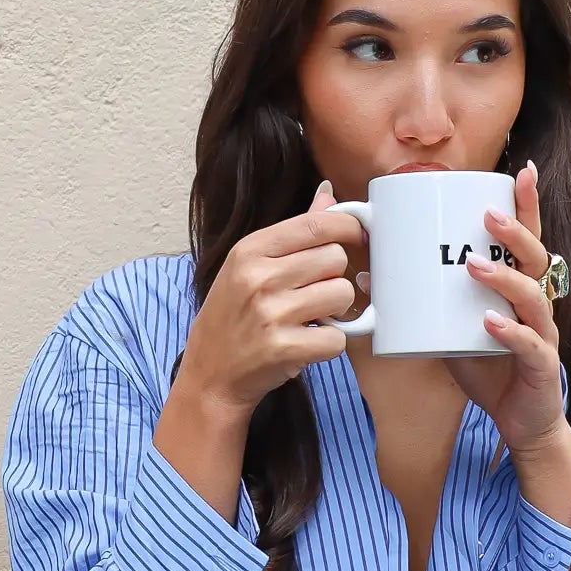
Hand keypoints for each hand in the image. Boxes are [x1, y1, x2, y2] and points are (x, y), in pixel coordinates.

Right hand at [171, 182, 365, 423]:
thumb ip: (292, 233)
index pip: (315, 224)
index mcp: (249, 251)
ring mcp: (271, 314)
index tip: (359, 235)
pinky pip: (339, 337)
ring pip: (343, 294)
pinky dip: (332, 343)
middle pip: (335, 258)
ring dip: (338, 310)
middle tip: (317, 293)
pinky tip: (310, 344)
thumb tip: (328, 195)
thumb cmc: (233, 318)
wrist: (211, 375)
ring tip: (314, 319)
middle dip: (335, 277)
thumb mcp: (249, 267)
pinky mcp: (285, 348)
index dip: (348, 227)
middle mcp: (258, 278)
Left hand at [444, 161, 570, 459]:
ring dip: (504, 277)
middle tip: (487, 216)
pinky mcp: (541, 366)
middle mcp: (537, 304)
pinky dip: (509, 332)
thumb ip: (420, 299)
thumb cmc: (488, 368)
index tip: (523, 171)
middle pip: (536, 257)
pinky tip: (490, 323)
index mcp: (520, 287)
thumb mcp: (450, 327)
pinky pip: (529, 344)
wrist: (519, 421)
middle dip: (514, 232)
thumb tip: (367, 272)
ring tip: (473, 266)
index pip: (528, 239)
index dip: (528, 205)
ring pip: (533, 296)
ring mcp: (543, 334)